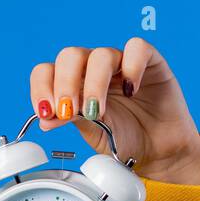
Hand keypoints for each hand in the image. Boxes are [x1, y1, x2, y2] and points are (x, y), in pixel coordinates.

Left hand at [29, 37, 199, 184]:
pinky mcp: (150, 61)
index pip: (47, 71)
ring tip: (96, 111)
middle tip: (68, 112)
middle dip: (64, 84)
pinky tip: (131, 91)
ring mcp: (120, 63)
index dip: (41, 87)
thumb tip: (45, 117)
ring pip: (100, 54)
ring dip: (93, 84)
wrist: (158, 152)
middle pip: (69, 56)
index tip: (45, 112)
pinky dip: (132, 67)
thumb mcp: (91, 133)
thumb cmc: (124, 140)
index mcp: (73, 84)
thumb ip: (70, 120)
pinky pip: (137, 48)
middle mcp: (93, 69)